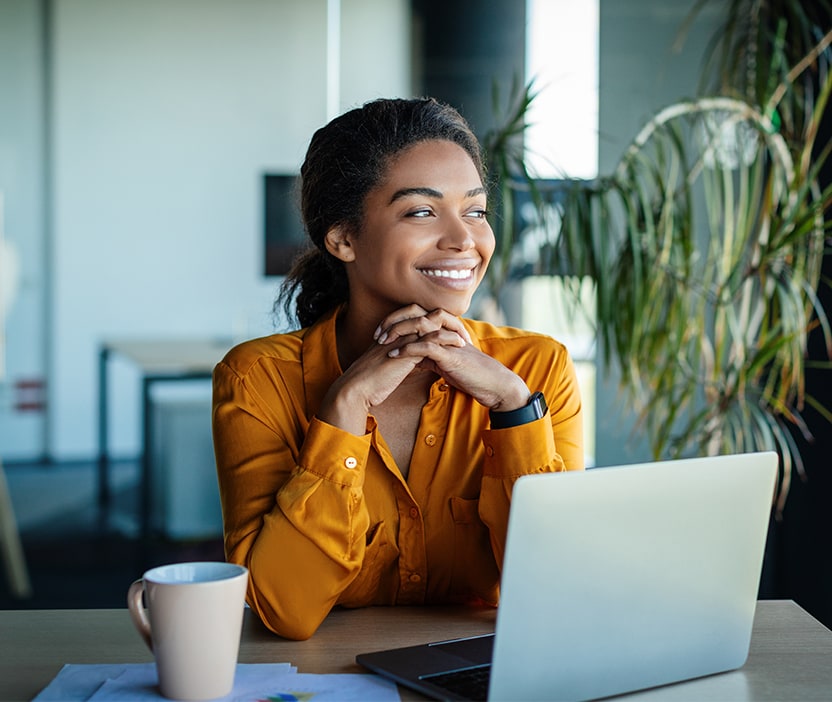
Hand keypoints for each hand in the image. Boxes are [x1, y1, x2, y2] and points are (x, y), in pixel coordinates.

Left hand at [375, 306, 529, 412]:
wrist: (491, 384)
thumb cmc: (469, 374)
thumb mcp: (444, 363)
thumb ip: (428, 358)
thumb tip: (411, 361)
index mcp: (443, 329)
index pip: (415, 314)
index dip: (396, 319)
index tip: (380, 331)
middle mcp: (445, 329)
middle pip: (414, 313)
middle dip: (393, 321)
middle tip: (377, 333)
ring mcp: (448, 340)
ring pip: (419, 325)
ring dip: (397, 332)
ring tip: (382, 342)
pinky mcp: (450, 354)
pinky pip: (425, 346)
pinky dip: (408, 349)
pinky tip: (395, 355)